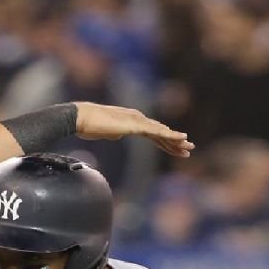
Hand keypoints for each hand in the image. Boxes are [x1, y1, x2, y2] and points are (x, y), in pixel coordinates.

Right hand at [73, 101, 193, 156]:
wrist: (79, 118)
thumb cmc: (87, 125)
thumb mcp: (105, 132)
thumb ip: (115, 133)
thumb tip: (118, 135)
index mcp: (131, 121)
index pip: (152, 134)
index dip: (165, 142)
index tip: (176, 150)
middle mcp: (137, 118)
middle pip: (160, 132)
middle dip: (175, 142)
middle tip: (189, 150)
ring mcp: (137, 120)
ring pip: (161, 132)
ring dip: (176, 140)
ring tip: (189, 147)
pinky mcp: (135, 125)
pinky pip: (156, 131)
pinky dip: (170, 135)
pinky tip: (181, 138)